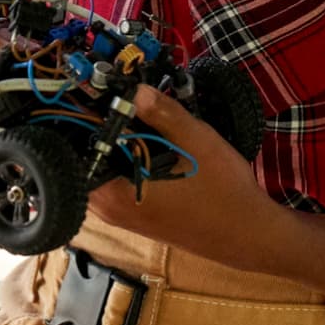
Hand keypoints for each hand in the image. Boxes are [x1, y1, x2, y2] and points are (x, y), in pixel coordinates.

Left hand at [84, 85, 281, 271]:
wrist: (249, 235)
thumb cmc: (223, 192)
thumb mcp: (195, 141)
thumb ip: (161, 113)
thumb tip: (133, 89)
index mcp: (115, 194)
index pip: (75, 152)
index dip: (83, 117)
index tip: (94, 91)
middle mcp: (111, 210)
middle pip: (85, 160)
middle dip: (99, 128)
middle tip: (115, 97)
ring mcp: (124, 215)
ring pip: (102, 171)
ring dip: (114, 144)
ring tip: (134, 115)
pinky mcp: (138, 215)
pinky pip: (116, 182)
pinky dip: (124, 160)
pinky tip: (147, 142)